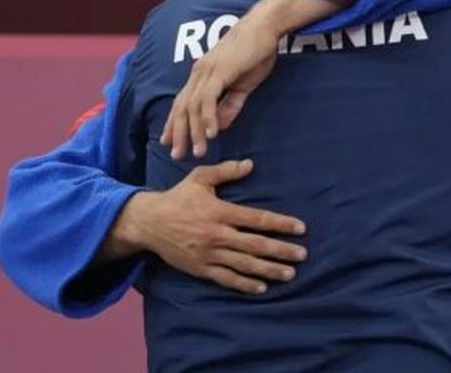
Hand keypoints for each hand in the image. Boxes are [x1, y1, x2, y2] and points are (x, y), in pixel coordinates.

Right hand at [105, 159, 306, 293]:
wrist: (149, 222)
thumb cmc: (178, 197)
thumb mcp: (200, 178)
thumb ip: (226, 171)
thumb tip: (250, 164)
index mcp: (220, 211)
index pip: (256, 219)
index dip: (280, 224)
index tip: (300, 228)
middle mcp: (217, 234)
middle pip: (255, 245)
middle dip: (281, 250)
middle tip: (302, 255)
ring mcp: (209, 254)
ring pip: (244, 264)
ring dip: (269, 269)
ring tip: (289, 274)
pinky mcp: (201, 268)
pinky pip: (226, 279)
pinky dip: (245, 284)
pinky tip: (262, 287)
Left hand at [162, 0, 353, 158]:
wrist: (264, 27)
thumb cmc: (255, 52)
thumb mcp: (242, 84)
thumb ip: (231, 105)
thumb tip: (220, 126)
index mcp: (202, 75)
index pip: (182, 103)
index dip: (174, 123)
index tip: (169, 142)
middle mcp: (199, 73)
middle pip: (181, 107)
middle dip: (178, 133)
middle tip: (176, 155)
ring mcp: (207, 71)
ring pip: (193, 107)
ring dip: (195, 131)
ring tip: (199, 151)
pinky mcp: (219, 71)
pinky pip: (209, 99)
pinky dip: (208, 117)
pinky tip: (212, 133)